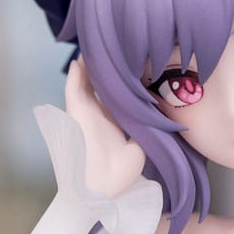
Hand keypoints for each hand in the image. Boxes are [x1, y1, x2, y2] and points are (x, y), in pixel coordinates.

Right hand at [65, 57, 144, 196]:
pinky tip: (80, 59)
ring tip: (97, 44)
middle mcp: (100, 113)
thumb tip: (160, 112)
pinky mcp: (75, 113)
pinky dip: (76, 74)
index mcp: (115, 120)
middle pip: (102, 83)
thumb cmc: (120, 174)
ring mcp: (86, 112)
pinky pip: (73, 88)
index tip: (135, 60)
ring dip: (91, 64)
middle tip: (116, 45)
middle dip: (108, 66)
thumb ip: (147, 127)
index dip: (125, 77)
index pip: (119, 93)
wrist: (101, 189)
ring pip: (87, 81)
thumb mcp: (142, 145)